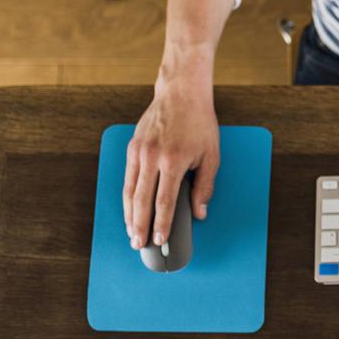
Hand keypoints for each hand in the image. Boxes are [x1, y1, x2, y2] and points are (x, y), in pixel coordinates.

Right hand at [123, 61, 218, 249]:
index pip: (164, 202)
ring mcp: (138, 151)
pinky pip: (127, 177)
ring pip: (130, 191)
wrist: (181, 93)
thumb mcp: (212, 155)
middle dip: (139, 226)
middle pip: (142, 201)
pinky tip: (130, 209)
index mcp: (173, 161)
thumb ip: (205, 186)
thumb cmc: (200, 124)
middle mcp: (152, 157)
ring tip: (132, 233)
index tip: (159, 241)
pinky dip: (127, 197)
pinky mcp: (132, 146)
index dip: (160, 224)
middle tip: (139, 245)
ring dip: (129, 215)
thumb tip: (200, 213)